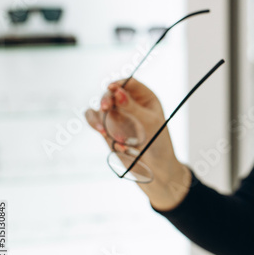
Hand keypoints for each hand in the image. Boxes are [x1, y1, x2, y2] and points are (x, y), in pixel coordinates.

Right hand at [85, 79, 190, 210]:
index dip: (119, 84)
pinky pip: (94, 120)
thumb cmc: (159, 144)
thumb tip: (117, 92)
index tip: (112, 88)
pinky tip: (102, 132)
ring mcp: (117, 116)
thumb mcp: (150, 124)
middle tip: (106, 107)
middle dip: (107, 100)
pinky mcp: (107, 129)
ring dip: (101, 117)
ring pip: (100, 107)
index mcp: (145, 98)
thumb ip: (133, 108)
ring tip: (105, 130)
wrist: (155, 170)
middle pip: (111, 94)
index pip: (129, 83)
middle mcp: (129, 104)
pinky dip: (95, 125)